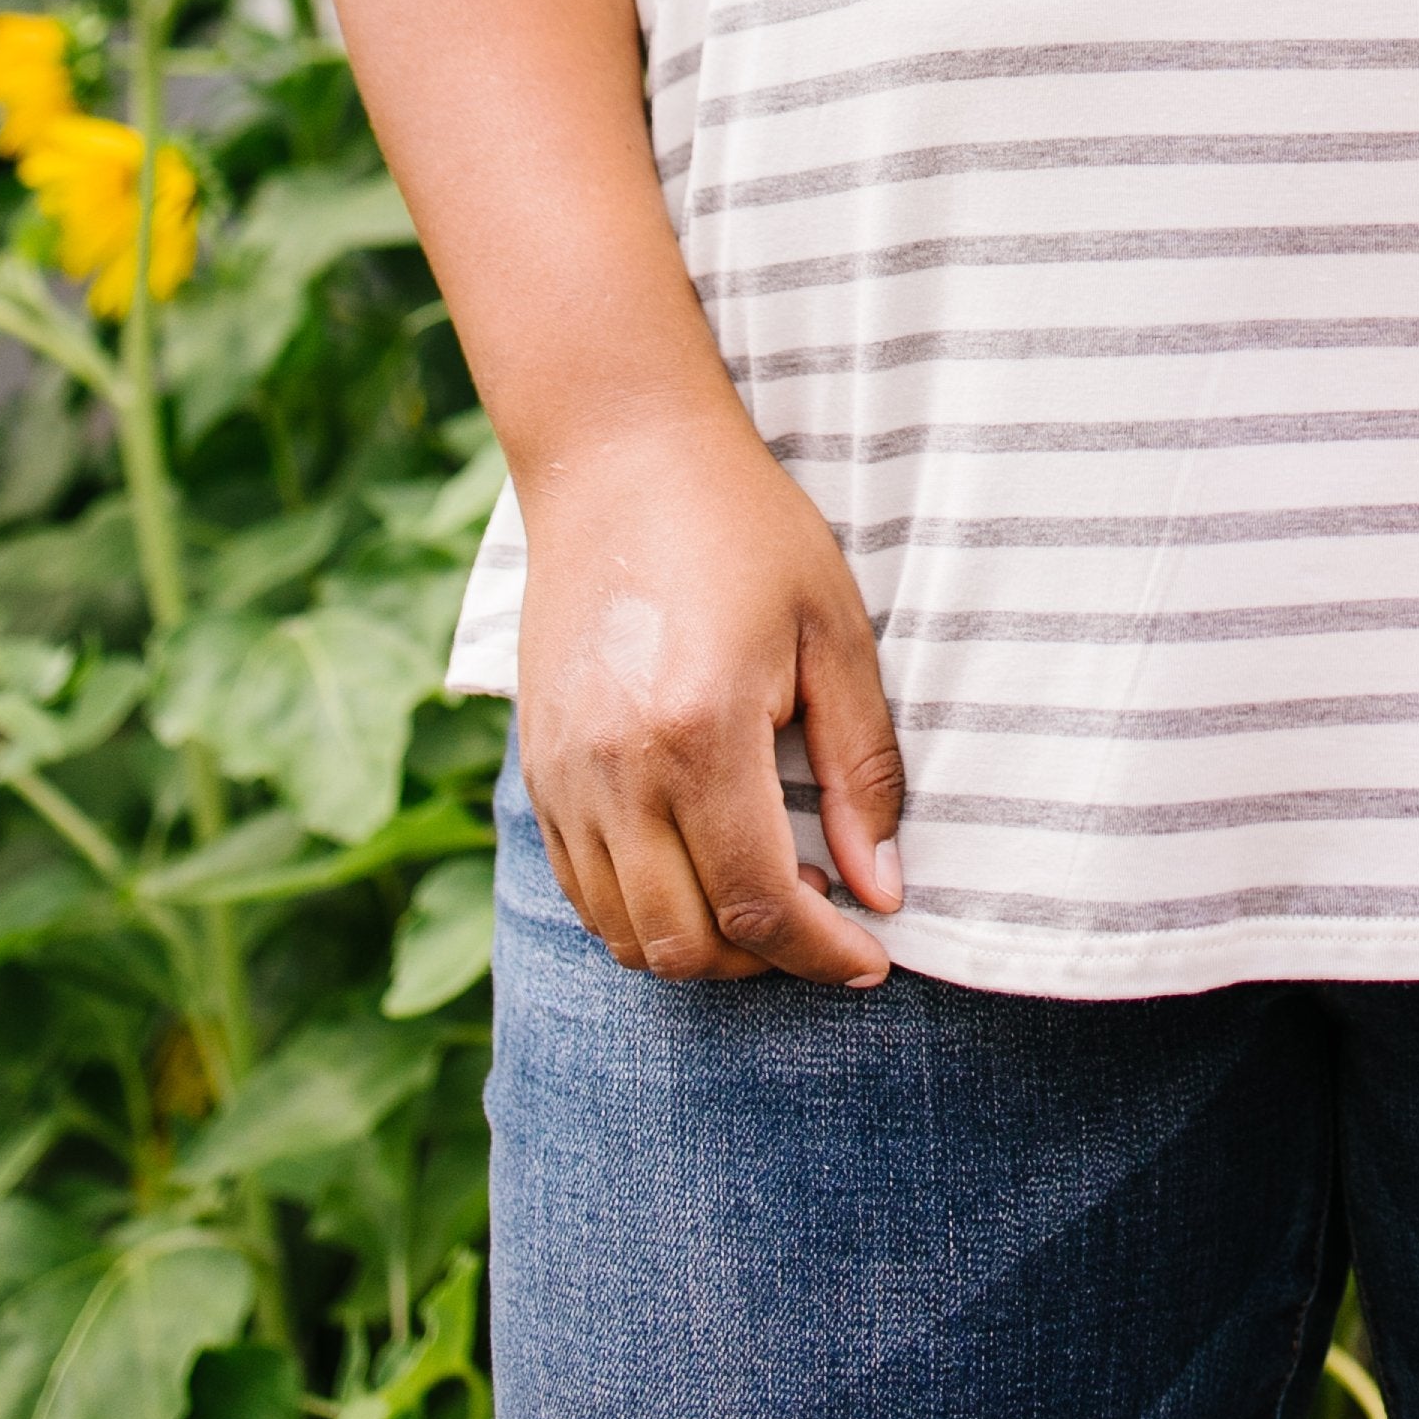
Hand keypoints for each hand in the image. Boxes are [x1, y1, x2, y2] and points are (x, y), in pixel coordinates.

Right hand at [513, 396, 905, 985]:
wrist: (620, 456)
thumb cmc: (744, 528)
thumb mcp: (831, 630)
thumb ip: (859, 768)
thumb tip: (882, 888)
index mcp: (699, 735)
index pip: (760, 904)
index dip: (823, 952)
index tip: (873, 956)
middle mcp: (616, 772)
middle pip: (686, 944)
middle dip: (766, 962)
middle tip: (824, 921)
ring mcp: (564, 776)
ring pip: (625, 933)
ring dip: (701, 947)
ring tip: (765, 899)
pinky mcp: (536, 769)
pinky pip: (583, 891)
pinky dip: (641, 913)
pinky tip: (698, 868)